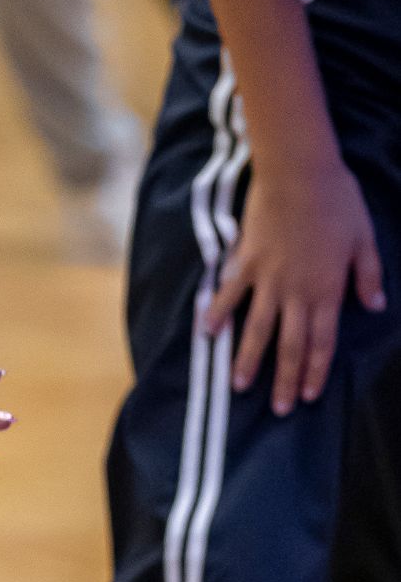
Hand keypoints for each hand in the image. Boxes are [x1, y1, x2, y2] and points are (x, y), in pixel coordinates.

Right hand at [204, 156, 385, 413]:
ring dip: (248, 360)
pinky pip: (229, 294)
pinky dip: (216, 314)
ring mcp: (267, 279)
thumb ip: (369, 276)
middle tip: (277, 409)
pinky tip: (206, 334)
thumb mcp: (365, 238)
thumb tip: (375, 307)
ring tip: (239, 387)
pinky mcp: (245, 262)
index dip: (314, 371)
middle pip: (289, 345)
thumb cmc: (338, 201)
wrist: (299, 172)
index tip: (307, 396)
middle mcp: (295, 292)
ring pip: (256, 328)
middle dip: (284, 380)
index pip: (321, 342)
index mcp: (327, 289)